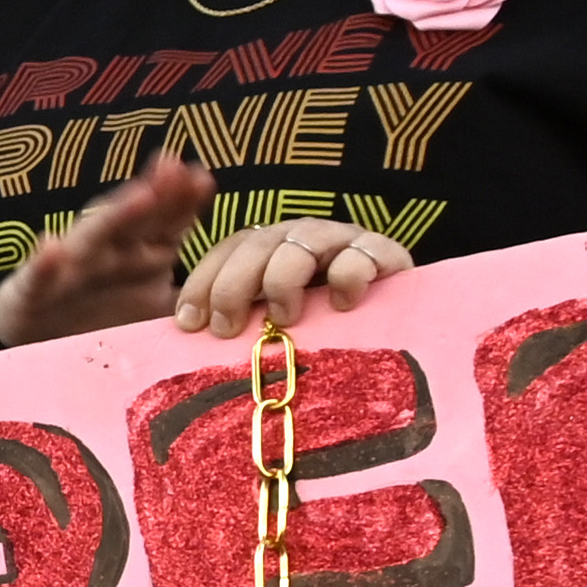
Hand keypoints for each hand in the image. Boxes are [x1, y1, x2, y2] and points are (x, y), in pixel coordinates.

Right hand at [0, 156, 212, 347]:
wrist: (36, 341)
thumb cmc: (99, 314)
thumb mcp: (154, 306)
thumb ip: (194, 293)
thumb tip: (253, 298)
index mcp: (140, 252)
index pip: (167, 220)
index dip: (183, 200)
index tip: (203, 179)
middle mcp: (108, 252)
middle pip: (136, 218)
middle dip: (156, 193)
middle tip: (174, 166)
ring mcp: (70, 268)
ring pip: (94, 238)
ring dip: (115, 216)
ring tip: (138, 196)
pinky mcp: (33, 291)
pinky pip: (40, 277)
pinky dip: (44, 263)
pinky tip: (50, 246)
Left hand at [172, 214, 419, 336]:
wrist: (399, 346)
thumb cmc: (319, 345)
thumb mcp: (268, 333)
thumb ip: (236, 329)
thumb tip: (188, 343)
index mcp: (270, 251)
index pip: (228, 249)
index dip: (203, 281)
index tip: (188, 322)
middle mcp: (302, 240)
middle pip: (258, 243)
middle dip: (233, 284)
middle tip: (226, 328)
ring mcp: (344, 243)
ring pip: (303, 240)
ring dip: (283, 278)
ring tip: (283, 317)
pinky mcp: (386, 256)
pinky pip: (362, 252)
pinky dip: (348, 274)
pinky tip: (341, 305)